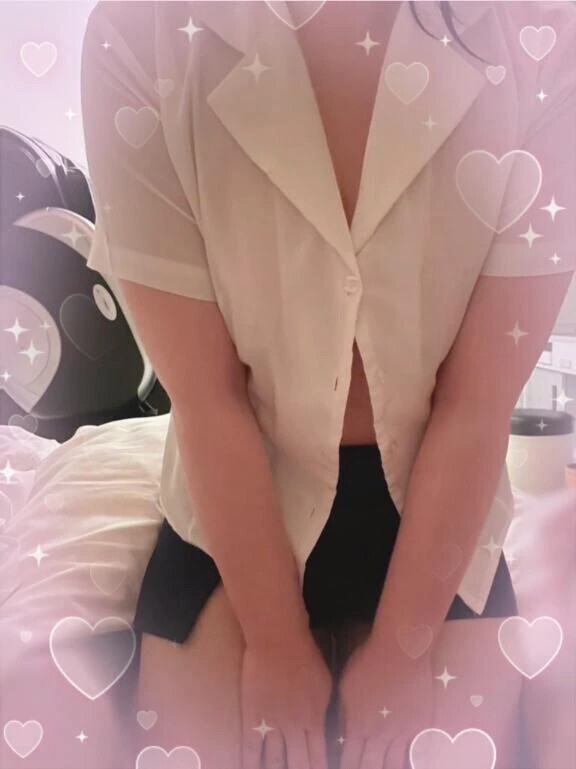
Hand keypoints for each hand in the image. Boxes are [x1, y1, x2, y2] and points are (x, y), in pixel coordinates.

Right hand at [240, 633, 333, 768]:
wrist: (278, 638)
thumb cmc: (305, 655)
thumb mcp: (325, 685)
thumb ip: (323, 712)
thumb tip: (323, 730)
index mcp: (314, 720)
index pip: (319, 760)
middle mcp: (294, 728)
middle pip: (298, 765)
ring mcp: (272, 723)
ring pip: (274, 762)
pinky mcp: (252, 715)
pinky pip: (251, 748)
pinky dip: (251, 764)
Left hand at [337, 631, 435, 768]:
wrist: (401, 650)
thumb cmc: (369, 661)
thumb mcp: (345, 686)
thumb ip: (343, 714)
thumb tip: (341, 734)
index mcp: (358, 726)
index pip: (348, 760)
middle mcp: (379, 735)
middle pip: (370, 768)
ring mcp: (402, 732)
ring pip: (393, 766)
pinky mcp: (420, 725)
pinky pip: (416, 753)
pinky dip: (411, 762)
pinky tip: (409, 766)